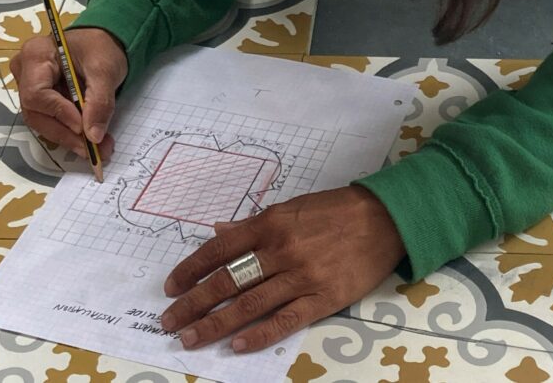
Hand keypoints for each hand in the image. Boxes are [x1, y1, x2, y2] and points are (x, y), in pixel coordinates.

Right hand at [11, 26, 127, 160]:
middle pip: (36, 112)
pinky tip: (91, 142)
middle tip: (93, 150)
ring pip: (43, 122)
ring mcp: (30, 88)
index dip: (58, 113)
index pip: (37, 93)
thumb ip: (99, 101)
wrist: (102, 44)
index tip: (82, 128)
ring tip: (97, 150)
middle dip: (65, 134)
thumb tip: (93, 136)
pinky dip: (71, 134)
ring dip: (69, 139)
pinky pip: (51, 121)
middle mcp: (25, 72)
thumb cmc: (101, 48)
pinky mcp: (41, 101)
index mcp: (36, 55)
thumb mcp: (106, 70)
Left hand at [160, 185, 404, 352]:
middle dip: (194, 303)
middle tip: (169, 321)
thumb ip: (252, 224)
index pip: (220, 249)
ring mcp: (301, 277)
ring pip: (249, 304)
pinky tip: (237, 345)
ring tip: (191, 337)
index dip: (192, 269)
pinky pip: (284, 320)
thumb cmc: (334, 209)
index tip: (171, 287)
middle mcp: (280, 250)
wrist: (383, 219)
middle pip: (228, 281)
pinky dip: (259, 334)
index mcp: (270, 223)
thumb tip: (218, 232)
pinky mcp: (322, 298)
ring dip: (215, 324)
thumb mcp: (290, 207)